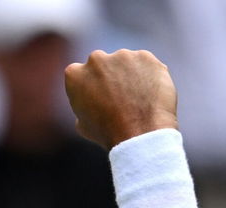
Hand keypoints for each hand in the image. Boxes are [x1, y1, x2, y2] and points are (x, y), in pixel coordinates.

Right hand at [63, 49, 177, 148]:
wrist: (138, 133)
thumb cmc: (108, 134)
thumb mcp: (83, 124)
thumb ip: (84, 104)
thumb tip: (92, 102)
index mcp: (74, 74)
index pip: (80, 74)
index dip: (90, 87)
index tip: (99, 98)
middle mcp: (96, 59)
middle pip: (102, 64)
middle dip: (110, 76)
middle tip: (120, 98)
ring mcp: (122, 55)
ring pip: (126, 63)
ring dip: (130, 75)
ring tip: (138, 99)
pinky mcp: (145, 56)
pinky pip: (147, 65)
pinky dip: (150, 76)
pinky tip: (151, 95)